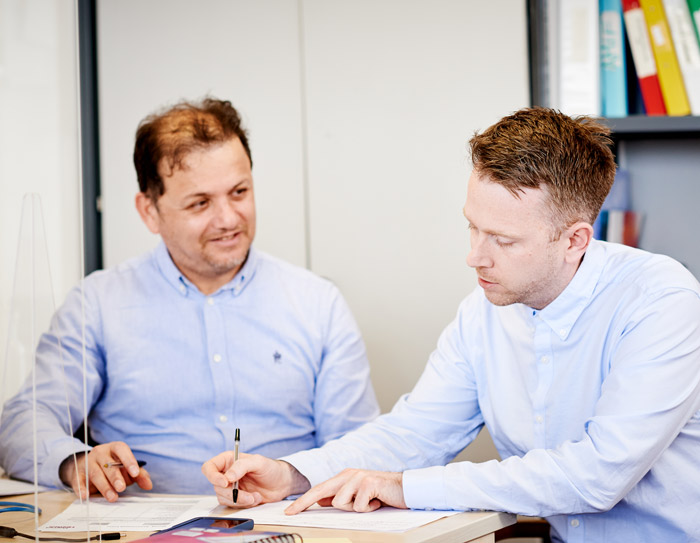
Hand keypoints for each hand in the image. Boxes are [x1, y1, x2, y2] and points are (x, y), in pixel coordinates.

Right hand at [59, 442, 151, 501]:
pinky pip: (79, 481)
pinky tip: (86, 496)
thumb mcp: (126, 468)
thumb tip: (149, 485)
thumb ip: (139, 475)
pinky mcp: (78, 474)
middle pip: (108, 464)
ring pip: (96, 474)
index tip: (135, 472)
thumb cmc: (112, 466)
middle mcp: (100, 453)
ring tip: (113, 497)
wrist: (86, 465)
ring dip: (104, 487)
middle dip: (115, 477)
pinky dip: (81, 489)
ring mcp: (88, 462)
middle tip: (122, 488)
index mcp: (114, 448)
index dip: (129, 460)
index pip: (121, 450)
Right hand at [202, 452, 309, 507]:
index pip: (209, 467)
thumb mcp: (259, 462)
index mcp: (228, 460)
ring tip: (256, 496)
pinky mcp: (236, 499)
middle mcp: (227, 474)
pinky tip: (255, 499)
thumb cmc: (271, 468)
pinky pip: (232, 505)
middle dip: (233, 493)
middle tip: (248, 496)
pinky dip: (244, 504)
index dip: (213, 476)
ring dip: (240, 500)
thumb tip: (228, 476)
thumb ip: (242, 466)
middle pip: (216, 486)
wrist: (281, 484)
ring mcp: (231, 487)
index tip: (225, 483)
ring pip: (223, 498)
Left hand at [284, 468, 405, 513]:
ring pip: (341, 502)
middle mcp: (348, 474)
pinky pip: (358, 506)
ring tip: (368, 503)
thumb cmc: (381, 493)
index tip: (289, 511)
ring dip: (355, 508)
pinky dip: (368, 509)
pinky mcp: (368, 483)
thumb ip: (340, 496)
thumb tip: (321, 501)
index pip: (319, 489)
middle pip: (322, 491)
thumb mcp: (357, 495)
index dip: (303, 501)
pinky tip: (377, 502)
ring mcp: (358, 477)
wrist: (405, 488)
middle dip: (305, 503)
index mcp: (344, 477)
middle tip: (291, 512)